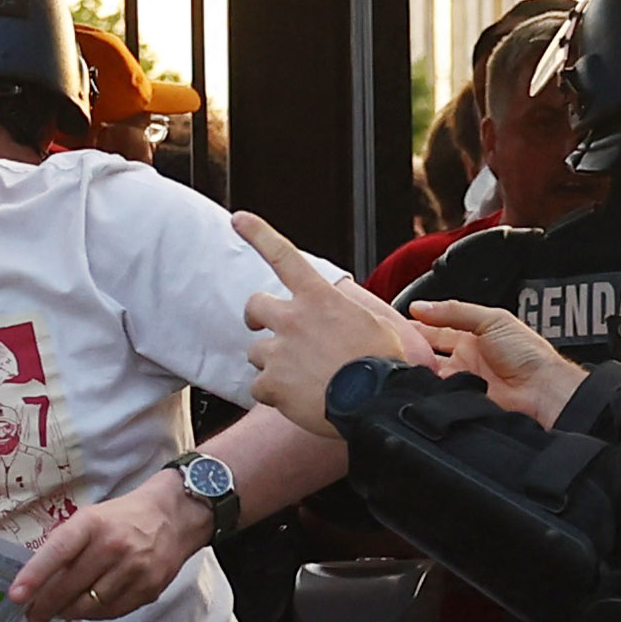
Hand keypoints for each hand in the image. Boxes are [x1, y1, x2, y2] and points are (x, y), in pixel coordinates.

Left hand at [8, 472, 203, 621]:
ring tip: (59, 612)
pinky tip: (87, 608)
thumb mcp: (91, 518)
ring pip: (89, 605)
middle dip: (45, 606)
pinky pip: (112, 612)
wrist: (175, 516)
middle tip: (32, 615)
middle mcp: (113, 546)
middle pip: (70, 586)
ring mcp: (134, 569)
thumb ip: (65, 546)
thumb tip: (34, 583)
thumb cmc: (122, 518)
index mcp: (93, 524)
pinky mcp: (149, 588)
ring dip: (69, 612)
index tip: (16, 595)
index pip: (58, 551)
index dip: (35, 575)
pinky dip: (94, 614)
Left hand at [235, 211, 427, 435]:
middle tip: (261, 326)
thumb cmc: (381, 364)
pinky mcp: (270, 383)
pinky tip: (294, 399)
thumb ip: (346, 315)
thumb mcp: (373, 324)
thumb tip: (343, 320)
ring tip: (300, 377)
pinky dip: (272, 394)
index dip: (258, 235)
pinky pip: (258, 386)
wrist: (376, 401)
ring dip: (271, 362)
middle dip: (256, 316)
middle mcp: (292, 318)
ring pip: (256, 352)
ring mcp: (278, 351)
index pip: (284, 256)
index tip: (238, 219)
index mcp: (319, 298)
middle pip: (255, 306)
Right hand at [410, 297, 584, 425]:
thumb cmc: (527, 353)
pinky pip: (433, 394)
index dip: (416, 323)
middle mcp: (464, 358)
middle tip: (391, 342)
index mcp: (472, 335)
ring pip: (426, 373)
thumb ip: (455, 311)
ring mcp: (459, 381)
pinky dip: (424, 388)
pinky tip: (416, 381)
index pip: (436, 327)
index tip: (393, 321)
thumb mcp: (491, 319)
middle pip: (426, 351)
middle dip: (409, 346)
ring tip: (402, 360)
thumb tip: (421, 306)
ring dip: (415, 367)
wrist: (540, 390)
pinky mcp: (458, 400)